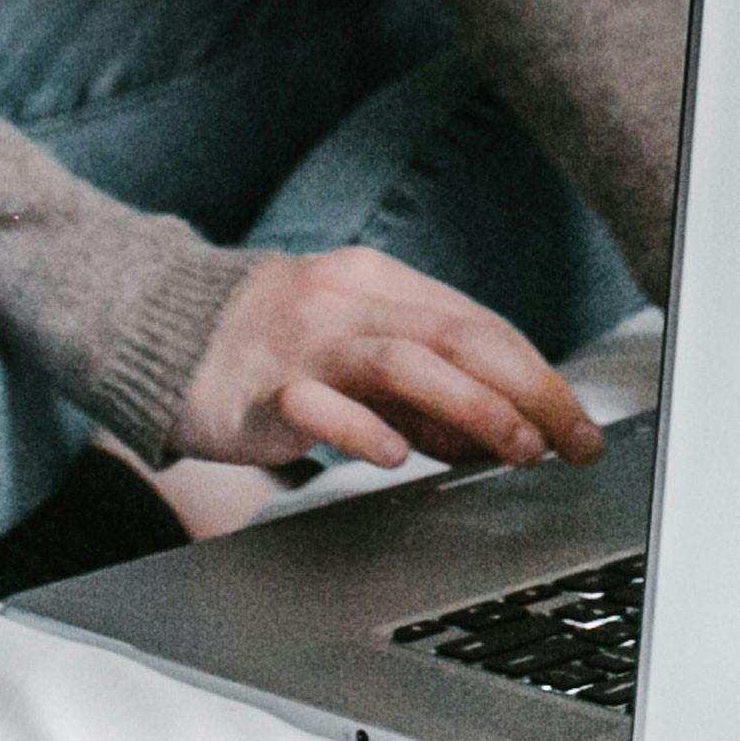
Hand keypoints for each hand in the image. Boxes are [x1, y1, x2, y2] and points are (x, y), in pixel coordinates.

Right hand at [174, 247, 603, 479]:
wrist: (160, 330)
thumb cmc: (273, 346)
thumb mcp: (357, 350)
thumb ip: (423, 388)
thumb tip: (499, 434)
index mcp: (380, 284)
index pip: (479, 327)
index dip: (539, 377)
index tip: (578, 427)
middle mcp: (348, 301)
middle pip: (456, 338)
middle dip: (526, 391)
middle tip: (568, 442)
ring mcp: (303, 342)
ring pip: (402, 362)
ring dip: (470, 407)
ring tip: (513, 448)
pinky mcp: (260, 387)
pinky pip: (316, 405)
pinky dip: (362, 429)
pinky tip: (395, 456)